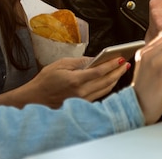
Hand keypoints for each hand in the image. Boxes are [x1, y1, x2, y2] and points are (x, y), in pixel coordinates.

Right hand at [0, 56, 128, 108]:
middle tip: (125, 63)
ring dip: (115, 80)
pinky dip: (107, 87)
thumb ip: (79, 62)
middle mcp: (81, 92)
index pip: (99, 72)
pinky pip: (99, 95)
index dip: (111, 65)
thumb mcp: (60, 64)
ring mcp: (82, 100)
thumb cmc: (46, 79)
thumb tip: (95, 59)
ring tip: (121, 70)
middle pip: (105, 82)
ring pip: (105, 90)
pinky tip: (111, 80)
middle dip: (117, 72)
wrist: (36, 98)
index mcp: (75, 80)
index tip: (120, 58)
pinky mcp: (82, 104)